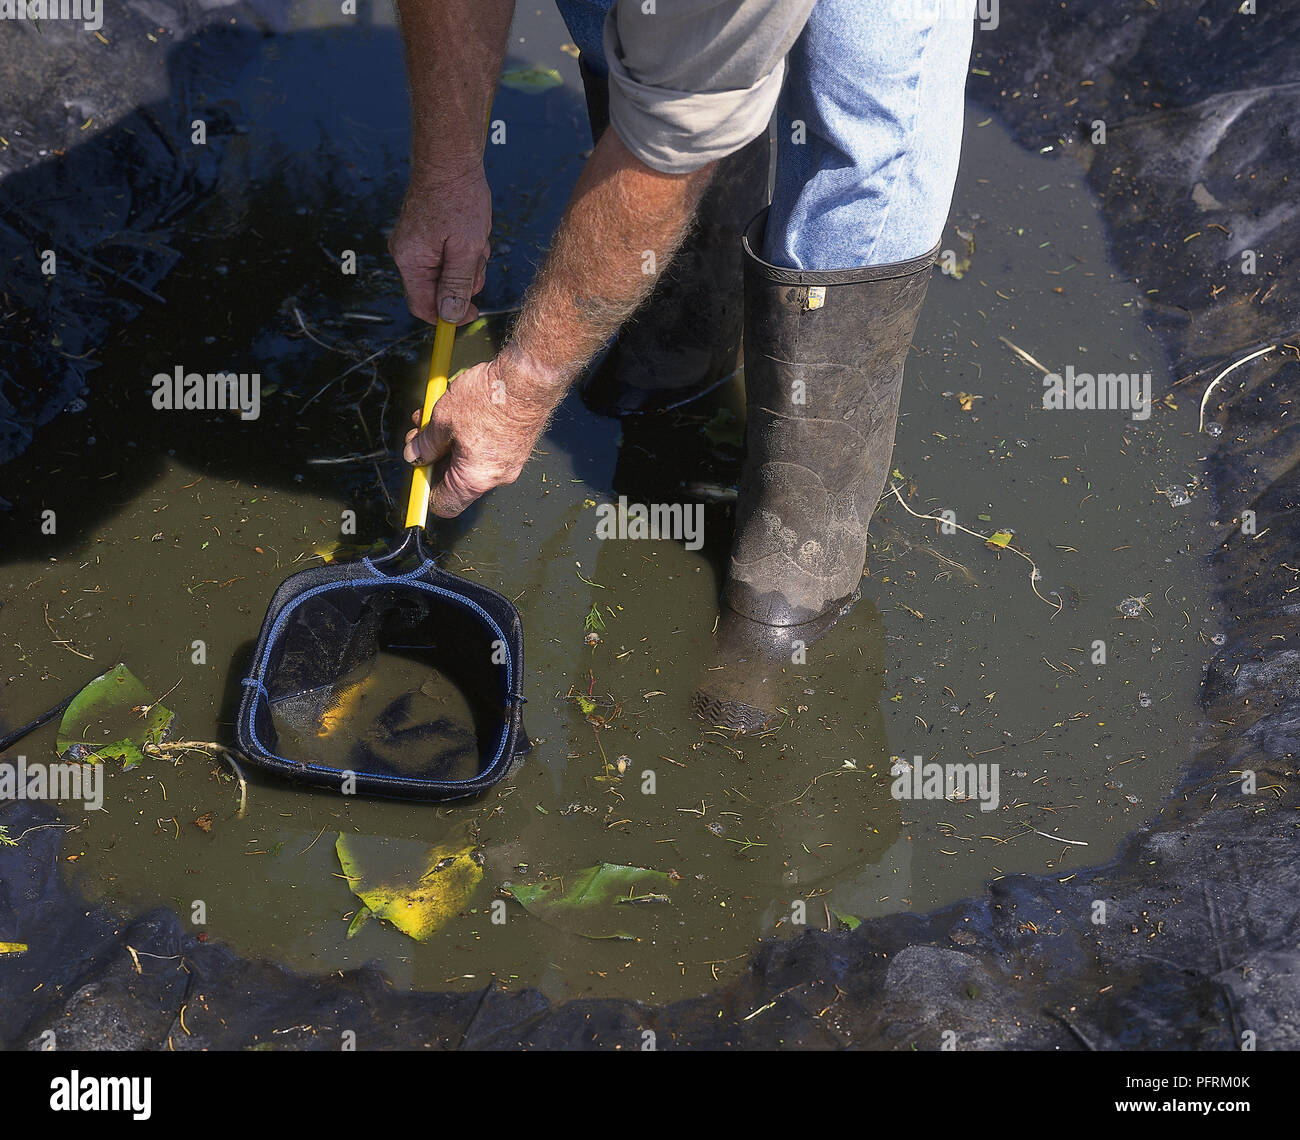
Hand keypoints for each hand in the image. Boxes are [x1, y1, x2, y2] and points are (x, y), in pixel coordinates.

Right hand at [389, 166, 490, 324]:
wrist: (451, 160)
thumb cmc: (458, 199)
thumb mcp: (465, 248)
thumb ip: (457, 285)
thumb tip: (449, 317)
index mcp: (410, 261)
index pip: (423, 307)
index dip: (449, 316)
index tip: (474, 312)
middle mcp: (407, 255)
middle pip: (439, 290)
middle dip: (465, 279)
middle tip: (478, 257)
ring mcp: (415, 245)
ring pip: (448, 273)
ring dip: (469, 263)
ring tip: (476, 238)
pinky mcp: (426, 236)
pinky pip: (449, 256)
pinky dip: (465, 250)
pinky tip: (472, 231)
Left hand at [403, 346, 564, 517]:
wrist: (529, 379)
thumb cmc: (491, 399)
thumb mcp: (443, 419)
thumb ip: (427, 443)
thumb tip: (416, 454)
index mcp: (474, 479)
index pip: (445, 505)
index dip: (425, 490)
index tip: (417, 470)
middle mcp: (495, 477)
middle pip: (456, 481)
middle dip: (435, 457)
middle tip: (421, 435)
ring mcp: (509, 463)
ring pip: (470, 462)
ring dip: (450, 443)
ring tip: (438, 416)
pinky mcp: (516, 448)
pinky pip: (487, 451)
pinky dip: (470, 438)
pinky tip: (461, 413)